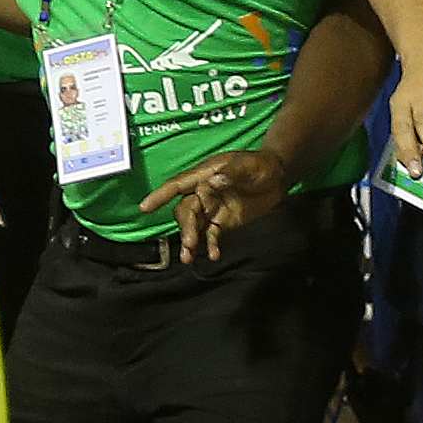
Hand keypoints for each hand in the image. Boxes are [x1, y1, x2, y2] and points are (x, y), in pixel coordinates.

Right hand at [136, 146, 289, 262]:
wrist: (277, 177)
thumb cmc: (259, 165)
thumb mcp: (247, 165)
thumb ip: (230, 173)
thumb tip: (211, 183)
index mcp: (204, 175)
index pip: (177, 185)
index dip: (159, 195)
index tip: (144, 208)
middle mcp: (203, 192)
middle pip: (186, 210)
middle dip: (185, 227)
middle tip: (190, 242)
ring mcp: (213, 208)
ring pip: (194, 225)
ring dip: (191, 240)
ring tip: (189, 257)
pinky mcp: (224, 222)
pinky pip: (212, 235)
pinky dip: (210, 245)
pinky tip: (213, 255)